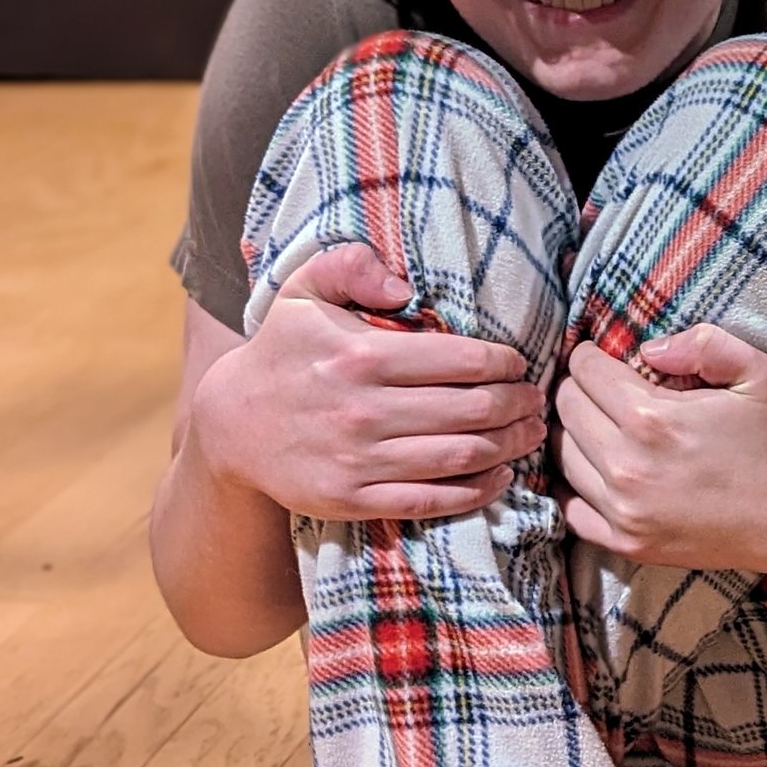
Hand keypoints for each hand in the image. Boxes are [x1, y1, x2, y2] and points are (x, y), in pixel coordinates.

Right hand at [194, 244, 545, 521]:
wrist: (229, 425)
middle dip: (518, 405)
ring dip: (509, 446)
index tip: (520, 364)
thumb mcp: (302, 292)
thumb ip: (351, 266)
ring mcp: (358, 459)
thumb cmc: (280, 351)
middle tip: (537, 401)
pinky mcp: (352, 499)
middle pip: (472, 410)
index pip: (461, 360)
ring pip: (460, 456)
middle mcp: (364, 410)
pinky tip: (500, 477)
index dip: (504, 363)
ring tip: (530, 434)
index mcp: (362, 355)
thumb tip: (404, 285)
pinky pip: (430, 500)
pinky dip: (476, 491)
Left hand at [554, 324, 766, 576]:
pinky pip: (572, 510)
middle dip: (578, 389)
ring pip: (563, 457)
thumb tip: (648, 349)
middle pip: (566, 410)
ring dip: (576, 435)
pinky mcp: (627, 543)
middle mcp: (627, 465)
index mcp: (651, 418)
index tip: (599, 356)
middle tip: (599, 388)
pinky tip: (598, 473)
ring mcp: (624, 510)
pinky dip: (576, 488)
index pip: (584, 371)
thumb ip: (702, 344)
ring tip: (599, 426)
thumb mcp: (758, 372)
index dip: (589, 356)